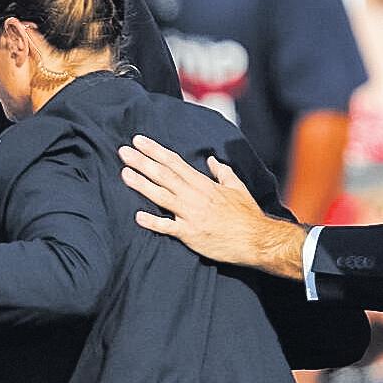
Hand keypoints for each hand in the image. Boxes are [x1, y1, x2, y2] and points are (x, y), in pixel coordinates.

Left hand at [120, 135, 306, 278]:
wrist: (259, 241)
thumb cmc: (248, 215)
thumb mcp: (237, 188)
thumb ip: (222, 173)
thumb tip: (212, 160)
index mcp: (204, 184)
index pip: (174, 162)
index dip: (155, 150)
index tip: (138, 141)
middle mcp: (194, 196)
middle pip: (164, 175)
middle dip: (142, 162)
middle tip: (122, 151)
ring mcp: (191, 215)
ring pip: (161, 196)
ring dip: (141, 184)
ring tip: (124, 174)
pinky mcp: (190, 234)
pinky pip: (168, 227)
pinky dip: (153, 222)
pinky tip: (138, 216)